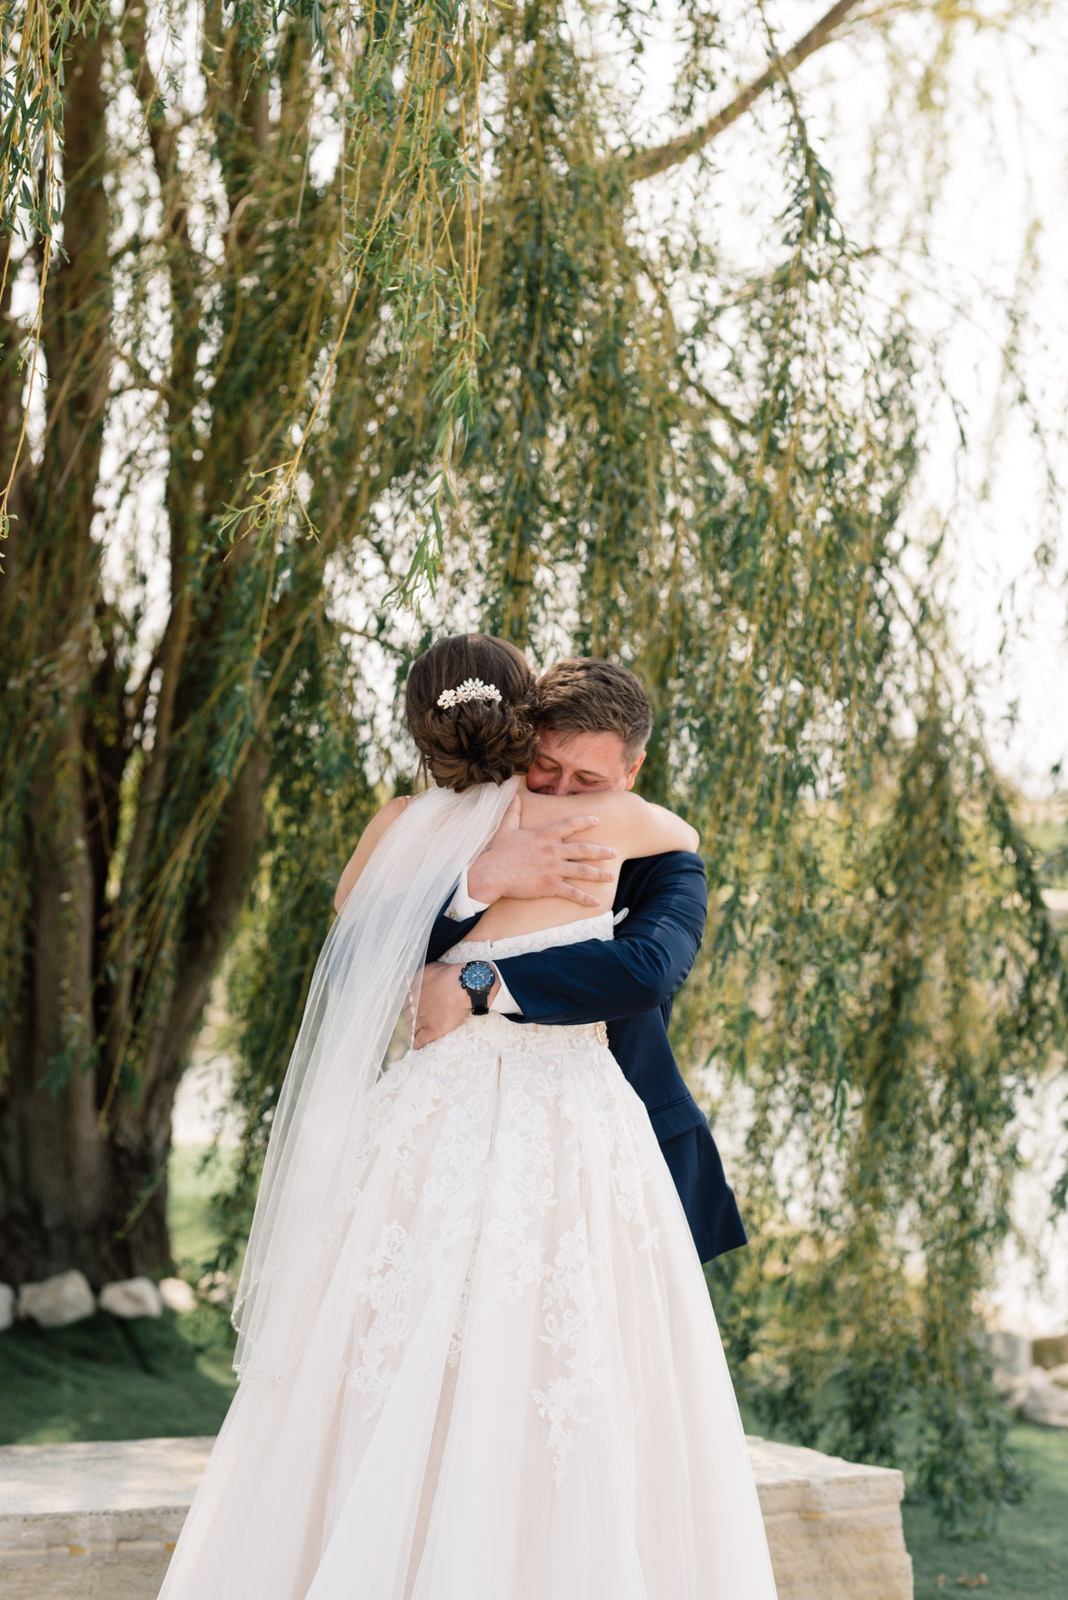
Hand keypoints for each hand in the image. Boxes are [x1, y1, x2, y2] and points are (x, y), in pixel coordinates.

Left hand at [409, 962, 499, 1049]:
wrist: (462, 986)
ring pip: (411, 1029)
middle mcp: (414, 1005)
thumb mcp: (429, 969)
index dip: (409, 1007)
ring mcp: (422, 1018)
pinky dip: (416, 1044)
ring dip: (412, 1032)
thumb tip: (416, 980)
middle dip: (410, 1019)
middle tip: (414, 1023)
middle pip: (407, 1016)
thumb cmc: (450, 974)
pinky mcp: (432, 1029)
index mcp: (413, 991)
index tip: (412, 1010)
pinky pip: (419, 1039)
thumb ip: (420, 977)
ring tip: (412, 1036)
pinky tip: (416, 1046)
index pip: (405, 1003)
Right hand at [467, 795, 615, 907]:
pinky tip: (597, 901)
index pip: (569, 825)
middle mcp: (553, 850)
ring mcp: (553, 868)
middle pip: (583, 849)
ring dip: (598, 874)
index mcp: (544, 836)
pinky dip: (585, 898)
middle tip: (614, 852)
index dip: (584, 821)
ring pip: (582, 870)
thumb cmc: (497, 852)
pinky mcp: (549, 885)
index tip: (597, 820)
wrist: (492, 873)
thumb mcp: (506, 828)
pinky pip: (571, 892)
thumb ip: (513, 812)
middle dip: (600, 851)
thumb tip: (514, 796)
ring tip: (611, 876)